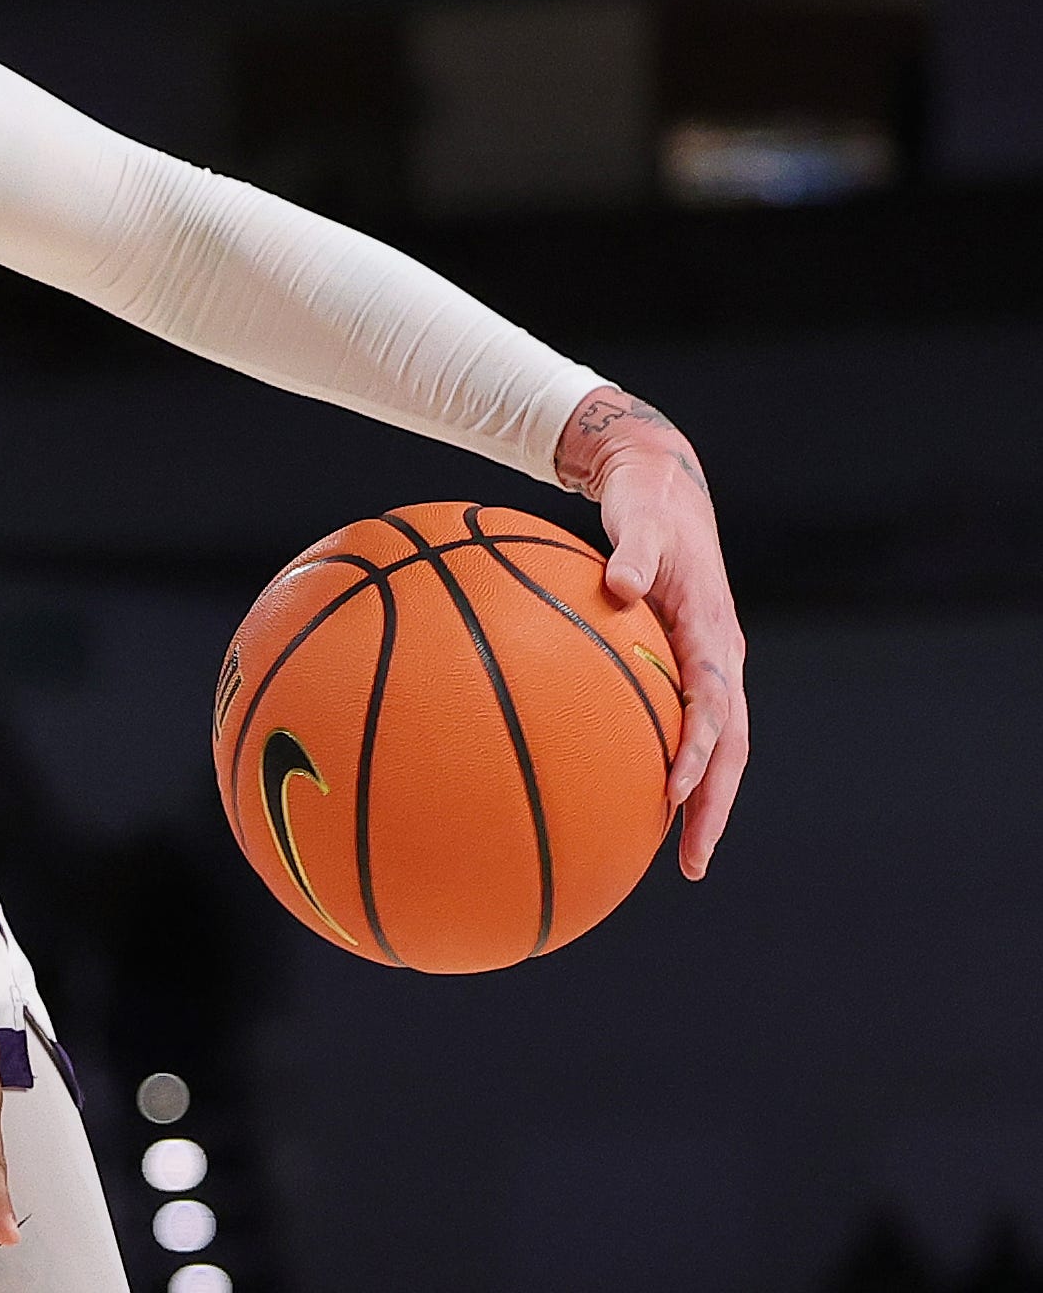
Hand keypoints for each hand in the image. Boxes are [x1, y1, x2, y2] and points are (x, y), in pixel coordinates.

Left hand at [557, 387, 749, 878]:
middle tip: (692, 862)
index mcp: (712, 631)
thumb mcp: (640, 521)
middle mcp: (720, 655)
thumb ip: (632, 552)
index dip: (701, 750)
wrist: (661, 486)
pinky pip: (690, 725)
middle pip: (730, 744)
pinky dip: (680, 766)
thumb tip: (617, 582)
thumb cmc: (644, 506)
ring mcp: (709, 664)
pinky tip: (645, 800)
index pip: (715, 704)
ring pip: (720, 744)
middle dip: (714, 805)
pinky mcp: (688, 663)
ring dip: (704, 799)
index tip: (677, 790)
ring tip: (681, 854)